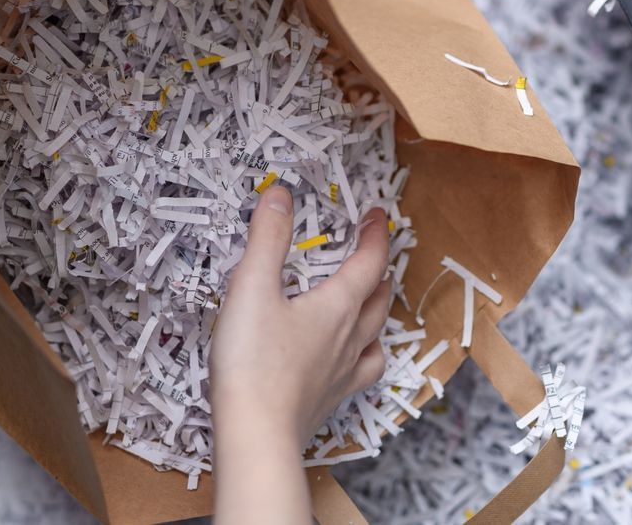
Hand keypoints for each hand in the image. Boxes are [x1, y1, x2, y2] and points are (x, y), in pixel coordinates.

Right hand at [211, 186, 390, 523]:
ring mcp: (345, 371)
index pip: (370, 261)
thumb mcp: (253, 288)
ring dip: (378, 310)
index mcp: (339, 306)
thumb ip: (268, 238)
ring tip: (371, 299)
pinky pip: (365, 371)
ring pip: (377, 334)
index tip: (378, 215)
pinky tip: (355, 358)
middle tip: (372, 251)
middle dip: (379, 268)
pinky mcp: (332, 399)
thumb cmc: (252, 361)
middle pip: (379, 297)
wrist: (256, 436)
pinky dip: (367, 355)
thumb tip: (281, 195)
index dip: (376, 234)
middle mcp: (352, 337)